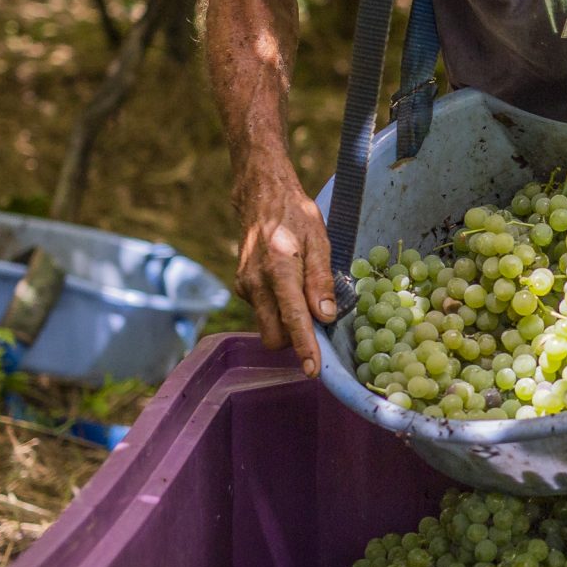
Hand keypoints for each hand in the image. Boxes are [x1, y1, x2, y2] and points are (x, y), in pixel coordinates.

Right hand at [236, 173, 338, 376]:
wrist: (260, 196)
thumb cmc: (295, 215)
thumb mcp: (319, 241)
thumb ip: (321, 280)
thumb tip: (324, 317)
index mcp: (279, 269)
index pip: (293, 318)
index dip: (305, 346)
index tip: (313, 370)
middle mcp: (256, 282)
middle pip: (273, 335)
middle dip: (294, 340)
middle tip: (318, 324)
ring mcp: (245, 285)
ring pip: (266, 325)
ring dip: (286, 324)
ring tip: (305, 297)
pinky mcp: (242, 286)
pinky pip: (262, 311)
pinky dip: (277, 309)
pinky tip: (289, 286)